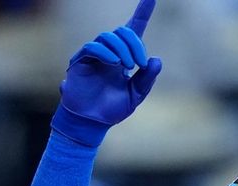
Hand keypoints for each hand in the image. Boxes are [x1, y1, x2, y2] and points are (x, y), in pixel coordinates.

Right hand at [53, 0, 162, 143]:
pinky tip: (114, 63)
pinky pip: (92, 47)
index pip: (134, 29)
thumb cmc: (112, 109)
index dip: (143, 12)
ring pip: (108, 37)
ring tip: (126, 66)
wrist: (92, 122)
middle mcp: (110, 52)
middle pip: (123, 31)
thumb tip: (157, 60)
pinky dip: (105, 52)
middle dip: (135, 43)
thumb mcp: (136, 95)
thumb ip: (147, 79)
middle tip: (140, 63)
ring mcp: (94, 55)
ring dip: (122, 49)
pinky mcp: (80, 61)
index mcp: (125, 56)